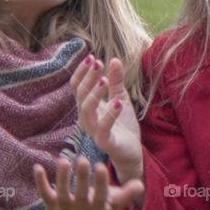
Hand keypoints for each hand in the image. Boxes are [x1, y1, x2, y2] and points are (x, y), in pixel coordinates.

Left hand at [33, 157, 143, 209]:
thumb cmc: (95, 208)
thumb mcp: (111, 203)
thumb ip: (126, 194)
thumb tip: (140, 184)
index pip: (100, 197)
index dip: (100, 183)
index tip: (101, 166)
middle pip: (80, 195)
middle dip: (82, 178)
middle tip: (83, 159)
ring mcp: (63, 208)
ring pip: (62, 193)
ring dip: (62, 178)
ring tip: (65, 160)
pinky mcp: (50, 204)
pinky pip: (44, 193)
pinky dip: (40, 181)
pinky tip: (37, 167)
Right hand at [72, 54, 143, 182]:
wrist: (132, 152)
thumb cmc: (123, 125)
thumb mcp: (121, 98)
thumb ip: (116, 81)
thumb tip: (114, 59)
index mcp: (89, 106)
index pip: (77, 87)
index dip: (81, 72)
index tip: (91, 57)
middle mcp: (87, 118)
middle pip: (80, 95)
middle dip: (88, 78)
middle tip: (98, 63)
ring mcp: (94, 130)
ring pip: (86, 111)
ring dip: (94, 94)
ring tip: (104, 80)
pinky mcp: (105, 142)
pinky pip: (103, 128)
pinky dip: (110, 114)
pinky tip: (118, 102)